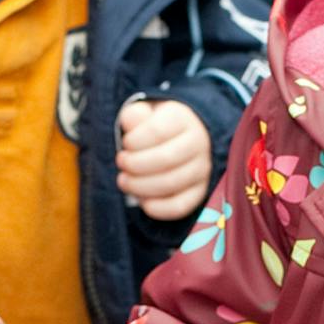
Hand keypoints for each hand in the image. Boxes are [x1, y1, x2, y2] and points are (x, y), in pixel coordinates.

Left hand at [117, 98, 211, 219]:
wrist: (176, 138)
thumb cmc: (153, 126)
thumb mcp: (143, 114)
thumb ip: (135, 115)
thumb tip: (131, 122)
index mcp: (182, 119)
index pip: (157, 131)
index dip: (134, 142)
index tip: (125, 144)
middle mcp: (198, 142)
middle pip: (166, 158)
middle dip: (135, 165)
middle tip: (121, 164)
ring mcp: (202, 168)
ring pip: (172, 183)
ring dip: (141, 187)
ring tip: (125, 181)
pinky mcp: (200, 191)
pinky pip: (181, 206)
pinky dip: (159, 209)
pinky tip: (143, 202)